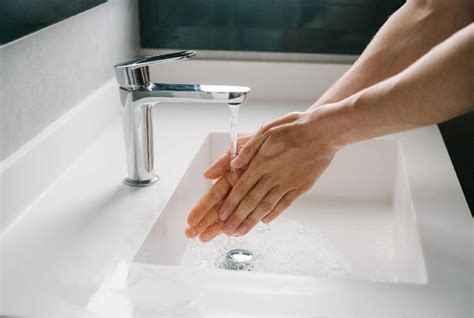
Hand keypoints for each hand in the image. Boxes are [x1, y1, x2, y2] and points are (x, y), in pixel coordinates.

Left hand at [185, 109, 340, 240]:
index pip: (241, 187)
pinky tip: (266, 221)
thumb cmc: (293, 128)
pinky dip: (274, 213)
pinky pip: (285, 203)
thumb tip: (232, 164)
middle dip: (237, 217)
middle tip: (226, 230)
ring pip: (266, 205)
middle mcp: (272, 175)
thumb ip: (247, 149)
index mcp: (261, 162)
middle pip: (251, 200)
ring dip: (252, 220)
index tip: (221, 215)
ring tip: (241, 232)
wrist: (321, 131)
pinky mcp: (301, 186)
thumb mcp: (265, 131)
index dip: (230, 203)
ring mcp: (287, 183)